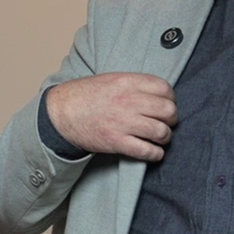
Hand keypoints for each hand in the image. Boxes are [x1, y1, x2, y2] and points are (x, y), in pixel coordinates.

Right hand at [45, 73, 178, 160]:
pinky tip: (154, 152)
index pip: (164, 88)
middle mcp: (128, 101)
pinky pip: (147, 150)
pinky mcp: (117, 142)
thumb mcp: (111, 79)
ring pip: (161, 131)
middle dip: (171, 119)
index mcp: (127, 82)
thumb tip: (159, 94)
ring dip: (165, 137)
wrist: (62, 112)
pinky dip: (156, 154)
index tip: (167, 104)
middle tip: (166, 122)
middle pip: (168, 110)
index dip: (171, 98)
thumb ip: (135, 84)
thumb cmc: (85, 95)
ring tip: (160, 138)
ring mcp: (123, 122)